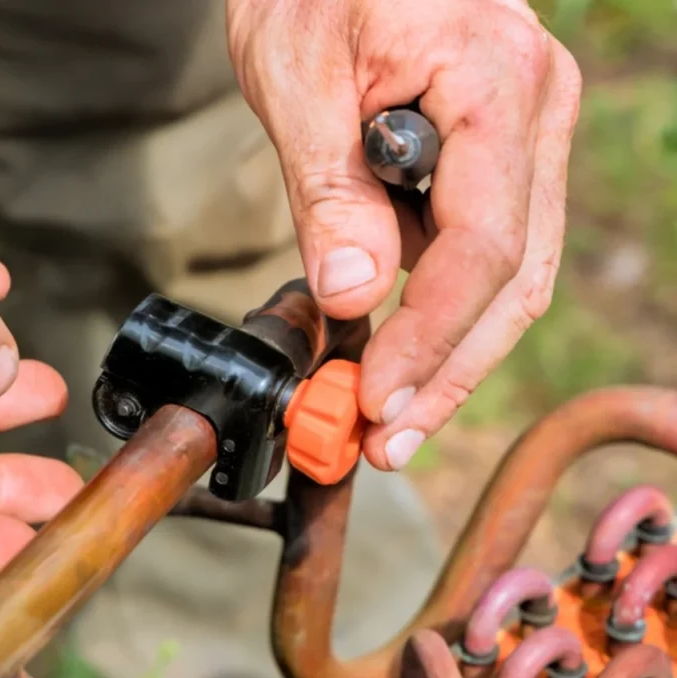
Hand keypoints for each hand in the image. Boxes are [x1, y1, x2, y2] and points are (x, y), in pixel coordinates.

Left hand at [227, 0, 581, 469]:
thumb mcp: (298, 79)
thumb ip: (331, 190)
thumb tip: (356, 294)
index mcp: (497, 82)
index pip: (484, 243)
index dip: (430, 337)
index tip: (374, 399)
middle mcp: (535, 113)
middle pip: (514, 280)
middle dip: (448, 373)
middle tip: (387, 442)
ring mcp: (526, 139)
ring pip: (510, 279)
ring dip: (450, 359)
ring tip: (390, 422)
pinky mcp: (498, 161)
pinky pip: (486, 255)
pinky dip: (444, 316)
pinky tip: (400, 361)